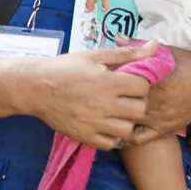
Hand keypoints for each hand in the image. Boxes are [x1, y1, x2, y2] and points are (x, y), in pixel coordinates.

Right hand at [25, 42, 156, 150]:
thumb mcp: (95, 56)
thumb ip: (127, 53)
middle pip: (140, 110)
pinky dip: (112, 136)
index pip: (143, 87)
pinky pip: (111, 144)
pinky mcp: (84, 136)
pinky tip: (106, 125)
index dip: (140, 83)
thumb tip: (155, 46)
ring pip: (128, 130)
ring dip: (126, 121)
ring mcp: (93, 123)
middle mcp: (103, 104)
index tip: (129, 81)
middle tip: (124, 97)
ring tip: (116, 112)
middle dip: (136, 102)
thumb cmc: (65, 68)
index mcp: (107, 82)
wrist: (34, 88)